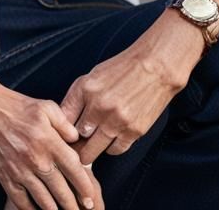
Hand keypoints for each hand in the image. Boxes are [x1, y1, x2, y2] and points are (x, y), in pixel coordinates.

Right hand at [0, 80, 104, 209]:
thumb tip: (77, 138)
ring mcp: (20, 170)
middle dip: (73, 204)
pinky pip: (21, 200)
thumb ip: (64, 123)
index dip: (85, 186)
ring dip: (55, 209)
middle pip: (61, 189)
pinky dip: (31, 209)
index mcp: (48, 140)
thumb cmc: (14, 105)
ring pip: (43, 199)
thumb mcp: (44, 106)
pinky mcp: (5, 176)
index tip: (91, 198)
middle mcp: (36, 158)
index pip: (74, 168)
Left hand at [60, 16, 202, 165]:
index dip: (62, 129)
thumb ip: (78, 97)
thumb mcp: (94, 75)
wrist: (156, 67)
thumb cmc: (123, 69)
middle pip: (77, 139)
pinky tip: (111, 140)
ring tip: (91, 147)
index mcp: (85, 89)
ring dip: (91, 150)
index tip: (65, 134)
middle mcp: (99, 107)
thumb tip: (65, 120)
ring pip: (93, 150)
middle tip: (77, 146)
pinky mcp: (133, 131)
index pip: (64, 119)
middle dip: (75, 144)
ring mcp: (117, 121)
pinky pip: (115, 150)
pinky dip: (111, 148)